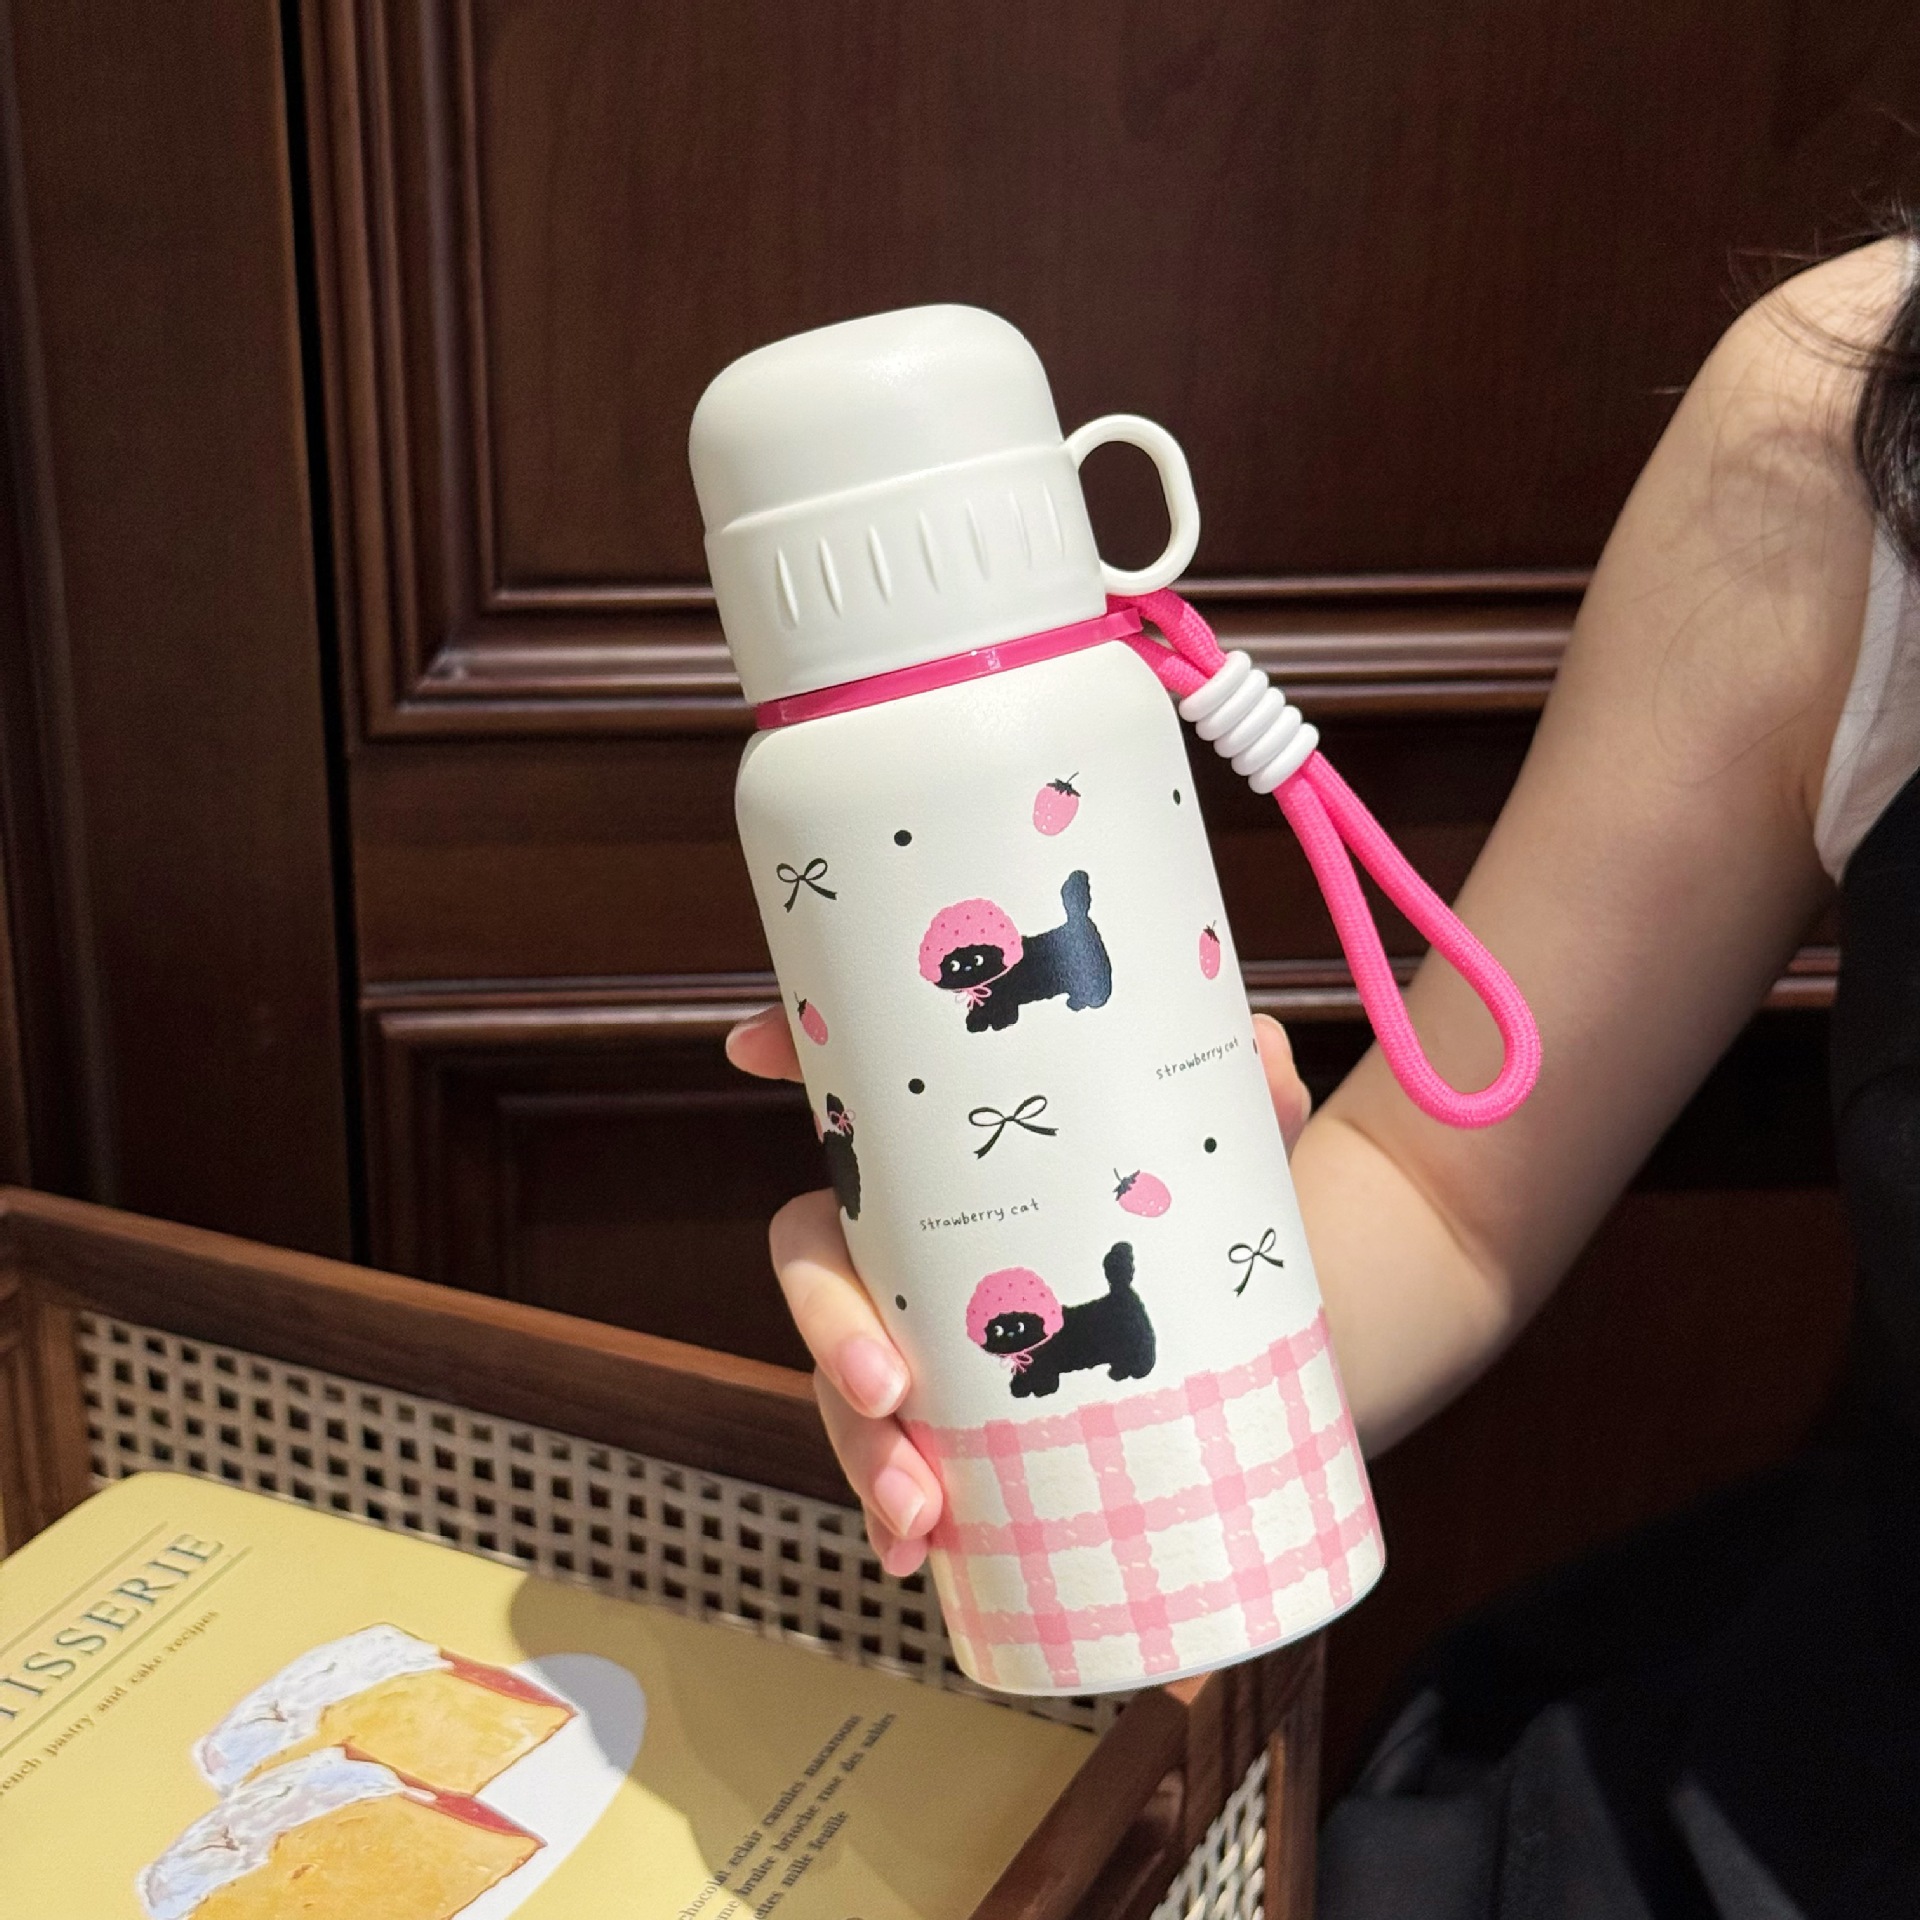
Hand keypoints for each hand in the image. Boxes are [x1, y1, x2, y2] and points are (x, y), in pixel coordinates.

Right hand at [725, 1008, 1312, 1574]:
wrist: (1257, 1339)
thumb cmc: (1207, 1216)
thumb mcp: (1230, 1152)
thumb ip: (1250, 1094)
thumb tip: (1261, 1053)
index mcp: (960, 1155)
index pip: (860, 1090)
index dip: (792, 1054)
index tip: (749, 1052)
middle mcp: (917, 1236)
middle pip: (817, 1257)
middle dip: (827, 1328)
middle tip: (888, 1391)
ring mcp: (926, 1331)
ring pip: (843, 1377)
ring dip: (857, 1446)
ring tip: (919, 1511)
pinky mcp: (955, 1416)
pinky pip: (888, 1458)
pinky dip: (885, 1508)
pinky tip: (911, 1552)